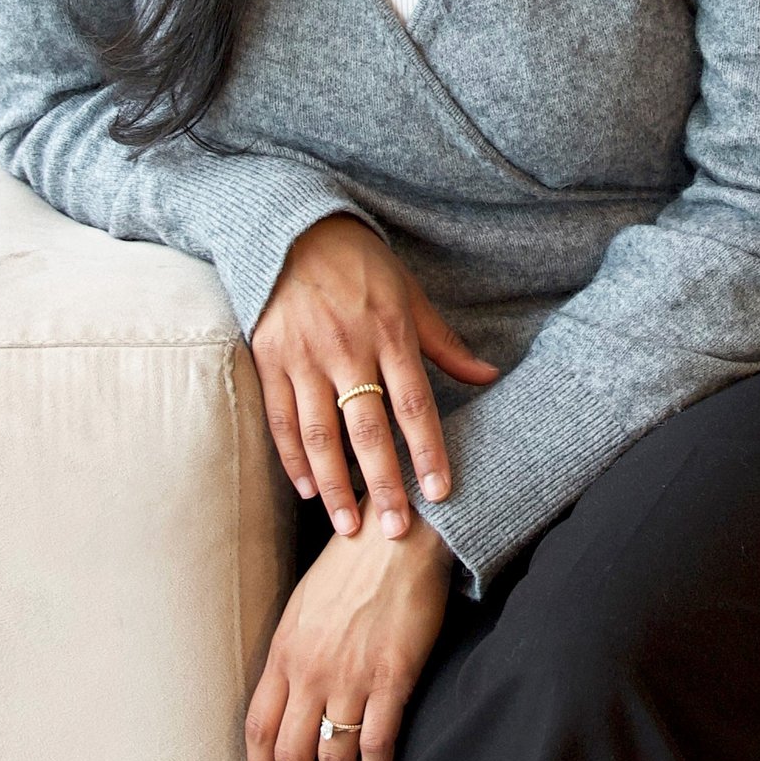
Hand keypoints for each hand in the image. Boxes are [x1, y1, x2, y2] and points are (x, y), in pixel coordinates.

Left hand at [247, 509, 453, 760]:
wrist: (397, 539)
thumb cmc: (350, 566)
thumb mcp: (302, 606)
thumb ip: (292, 654)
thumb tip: (287, 695)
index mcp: (284, 652)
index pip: (258, 728)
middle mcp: (310, 671)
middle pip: (290, 753)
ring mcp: (350, 677)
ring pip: (332, 757)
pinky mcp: (391, 679)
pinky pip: (376, 744)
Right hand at [252, 215, 499, 538]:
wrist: (293, 229)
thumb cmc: (360, 263)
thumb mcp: (408, 295)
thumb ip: (444, 344)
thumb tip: (489, 376)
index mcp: (388, 331)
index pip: (414, 402)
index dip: (427, 451)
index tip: (439, 493)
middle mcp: (346, 347)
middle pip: (367, 428)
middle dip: (383, 484)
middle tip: (395, 531)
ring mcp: (304, 355)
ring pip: (320, 433)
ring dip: (335, 485)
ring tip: (349, 526)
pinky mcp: (269, 357)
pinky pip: (281, 418)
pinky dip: (293, 458)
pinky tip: (308, 490)